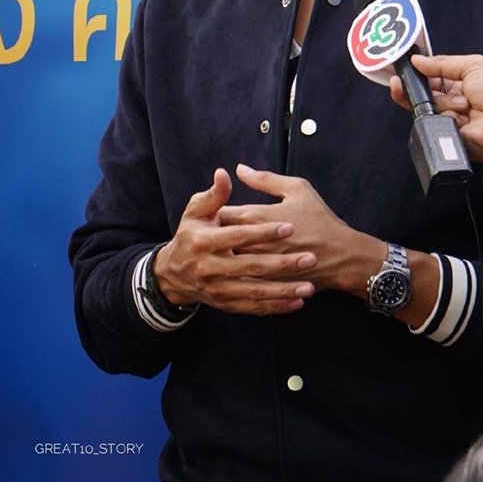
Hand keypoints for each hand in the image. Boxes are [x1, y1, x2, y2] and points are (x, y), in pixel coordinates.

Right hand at [153, 168, 316, 314]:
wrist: (173, 274)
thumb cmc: (190, 235)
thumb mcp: (195, 212)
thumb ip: (214, 195)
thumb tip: (224, 173)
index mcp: (204, 242)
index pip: (238, 236)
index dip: (263, 232)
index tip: (289, 227)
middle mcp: (210, 269)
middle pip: (251, 267)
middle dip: (282, 264)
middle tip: (309, 258)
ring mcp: (219, 290)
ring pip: (255, 292)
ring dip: (284, 291)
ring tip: (309, 287)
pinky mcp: (226, 304)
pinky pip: (254, 308)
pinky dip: (276, 307)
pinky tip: (297, 303)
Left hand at [218, 165, 378, 294]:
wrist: (341, 255)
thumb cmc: (320, 219)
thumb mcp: (297, 189)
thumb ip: (265, 179)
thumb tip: (239, 169)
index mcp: (256, 216)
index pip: (219, 213)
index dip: (213, 212)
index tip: (214, 212)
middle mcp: (252, 242)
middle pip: (218, 239)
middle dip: (215, 235)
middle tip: (215, 233)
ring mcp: (257, 266)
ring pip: (226, 262)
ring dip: (223, 256)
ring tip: (224, 252)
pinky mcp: (264, 284)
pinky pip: (241, 281)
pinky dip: (236, 275)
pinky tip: (238, 271)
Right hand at [391, 54, 482, 162]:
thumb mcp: (474, 66)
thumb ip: (443, 62)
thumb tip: (418, 60)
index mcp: (460, 80)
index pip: (431, 73)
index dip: (418, 70)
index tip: (406, 65)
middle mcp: (452, 98)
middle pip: (423, 90)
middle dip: (416, 85)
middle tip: (405, 80)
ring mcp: (447, 117)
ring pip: (426, 105)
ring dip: (444, 102)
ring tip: (465, 105)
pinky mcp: (445, 132)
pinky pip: (432, 121)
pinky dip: (446, 116)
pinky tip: (462, 117)